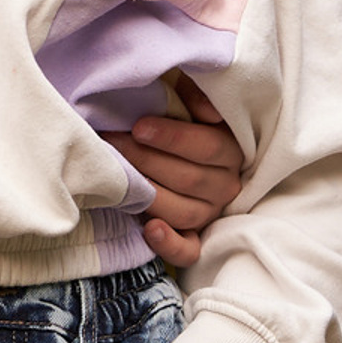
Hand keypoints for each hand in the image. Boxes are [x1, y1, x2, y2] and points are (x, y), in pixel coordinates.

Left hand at [106, 75, 244, 269]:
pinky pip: (189, 250)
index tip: (138, 126)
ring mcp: (210, 212)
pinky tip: (150, 229)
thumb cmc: (174, 115)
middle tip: (111, 143)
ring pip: (185, 211)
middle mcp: (225, 184)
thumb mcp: (188, 96)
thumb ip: (196, 92)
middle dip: (145, 159)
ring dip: (148, 194)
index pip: (207, 146)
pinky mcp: (195, 236)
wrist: (167, 146)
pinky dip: (170, 244)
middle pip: (189, 178)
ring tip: (118, 177)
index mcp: (230, 149)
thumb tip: (205, 111)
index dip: (172, 137)